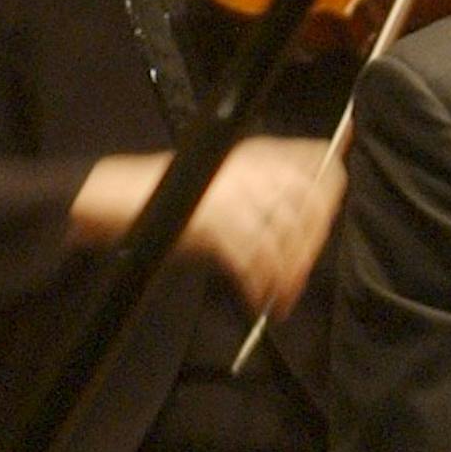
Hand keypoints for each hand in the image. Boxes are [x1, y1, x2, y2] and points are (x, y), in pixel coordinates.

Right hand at [73, 137, 344, 314]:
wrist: (121, 198)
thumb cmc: (178, 195)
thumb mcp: (231, 181)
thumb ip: (273, 190)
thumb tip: (314, 212)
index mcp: (258, 153)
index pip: (318, 160)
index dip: (329, 193)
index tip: (325, 224)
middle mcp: (252, 168)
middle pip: (309, 207)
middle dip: (310, 245)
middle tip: (301, 271)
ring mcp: (234, 193)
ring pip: (283, 238)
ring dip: (287, 273)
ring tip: (283, 294)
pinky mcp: (213, 221)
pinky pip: (251, 259)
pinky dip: (259, 285)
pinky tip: (260, 299)